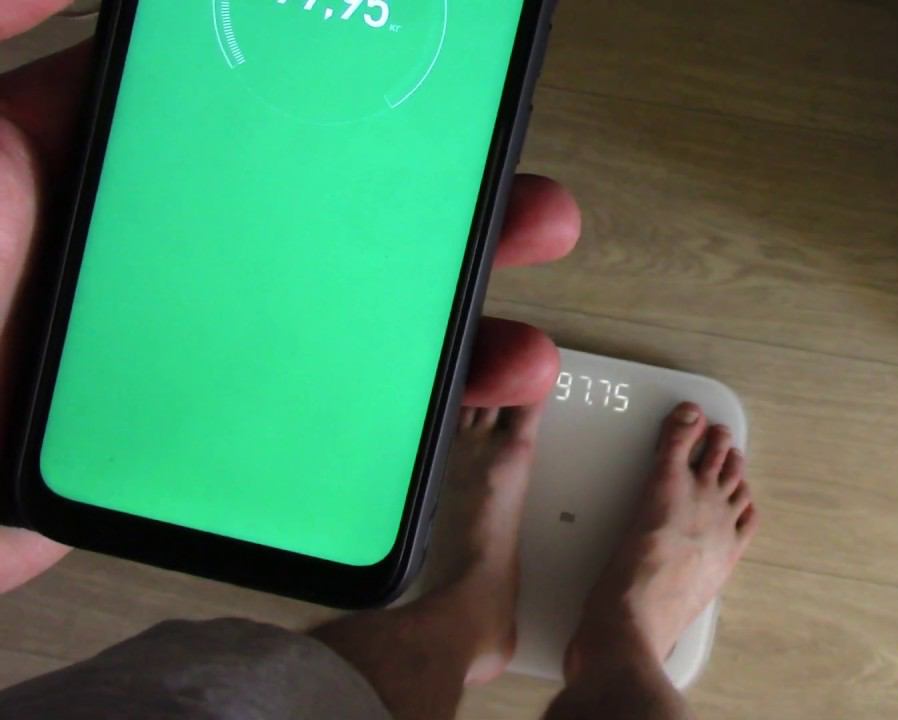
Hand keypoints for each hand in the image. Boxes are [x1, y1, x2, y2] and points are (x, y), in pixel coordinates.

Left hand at [0, 1, 579, 591]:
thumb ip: (13, 11)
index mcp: (109, 169)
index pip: (257, 111)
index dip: (355, 92)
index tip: (431, 77)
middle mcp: (165, 259)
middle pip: (336, 219)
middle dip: (440, 207)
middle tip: (515, 191)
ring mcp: (190, 355)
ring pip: (351, 328)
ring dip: (451, 319)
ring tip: (523, 307)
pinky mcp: (202, 447)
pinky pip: (325, 427)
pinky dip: (406, 422)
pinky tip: (462, 403)